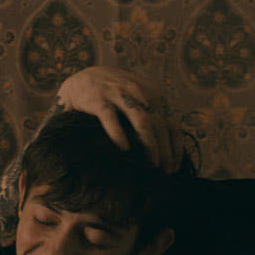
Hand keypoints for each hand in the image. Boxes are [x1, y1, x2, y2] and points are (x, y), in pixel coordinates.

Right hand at [57, 66, 183, 170]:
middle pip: (161, 124)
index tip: (175, 166)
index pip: (171, 122)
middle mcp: (138, 91)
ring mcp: (117, 93)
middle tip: (166, 172)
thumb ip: (153, 117)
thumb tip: (168, 150)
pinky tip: (124, 148)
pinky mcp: (97, 98)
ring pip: (143, 121)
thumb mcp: (137, 103)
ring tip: (152, 165)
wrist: (78, 82)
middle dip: (166, 151)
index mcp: (151, 93)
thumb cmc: (112, 100)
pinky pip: (110, 117)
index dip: (176, 146)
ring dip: (151, 145)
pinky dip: (119, 134)